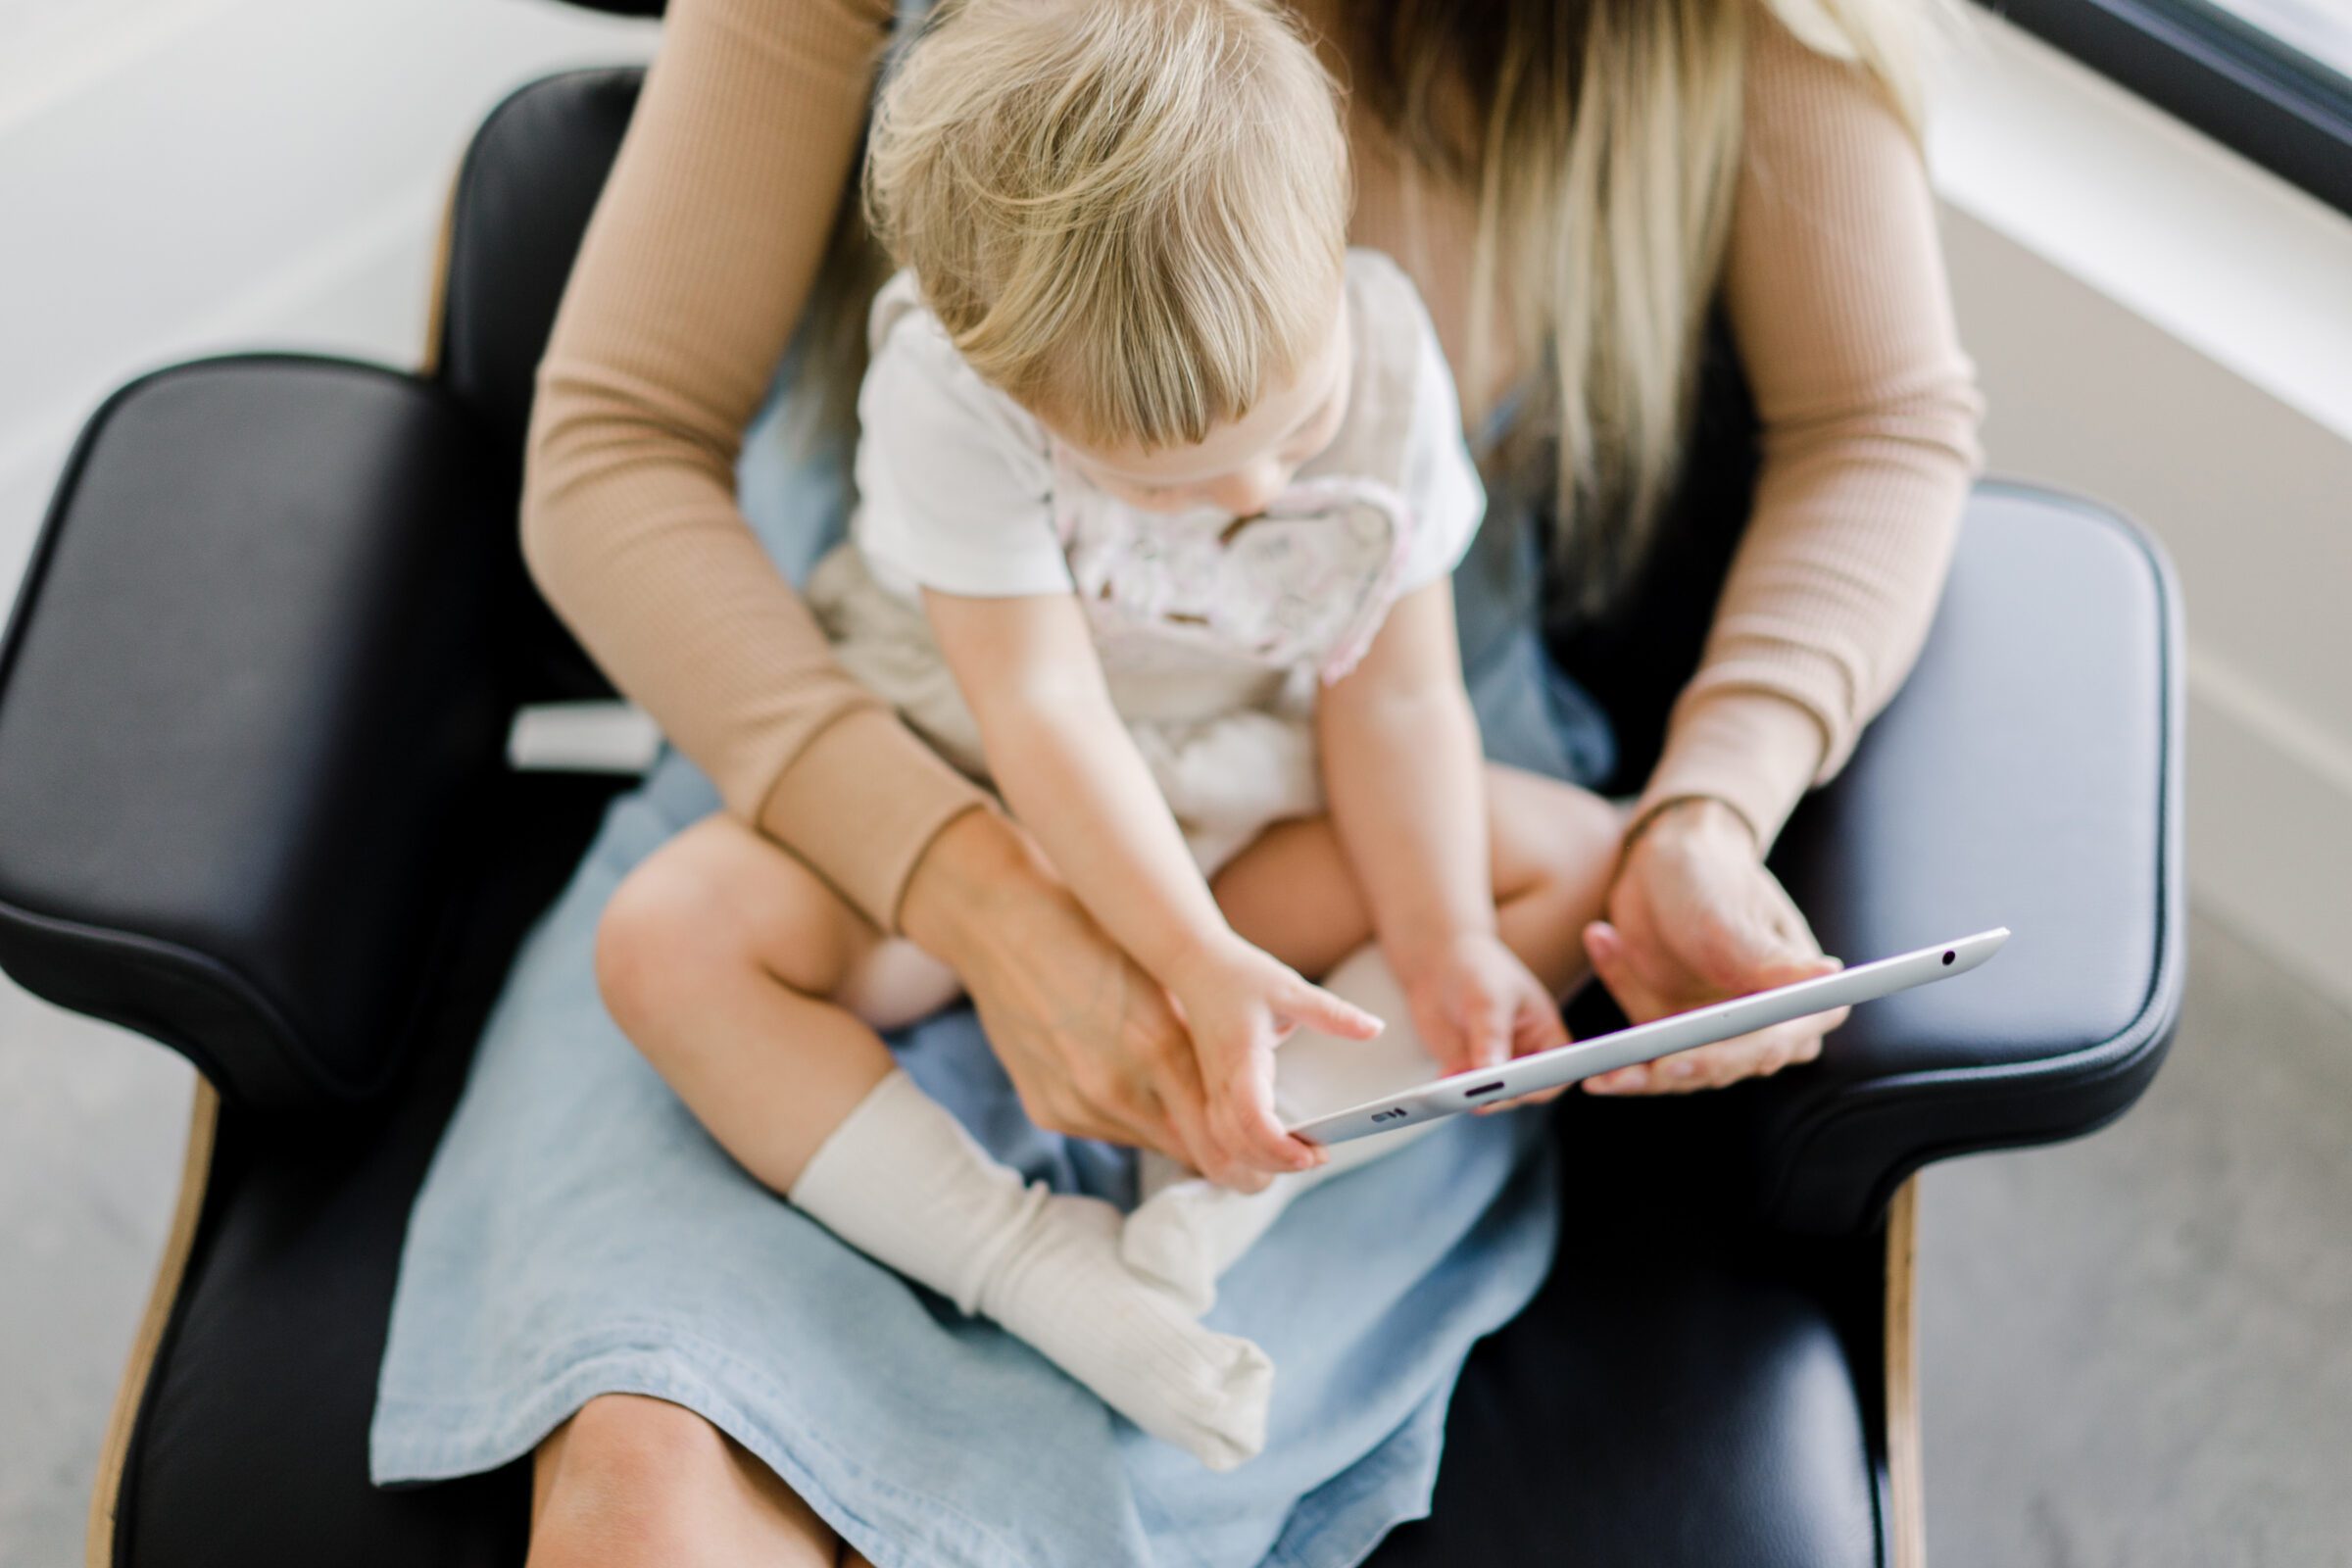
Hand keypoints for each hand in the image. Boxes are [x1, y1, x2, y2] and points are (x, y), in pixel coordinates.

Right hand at [901, 812, 1257, 1185]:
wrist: (1000, 923)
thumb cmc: (1092, 936)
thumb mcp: (1164, 981)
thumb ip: (1202, 1042)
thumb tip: (1245, 1088)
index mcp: (1159, 1047)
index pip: (1224, 1141)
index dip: (1262, 1159)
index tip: (1287, 1158)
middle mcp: (1117, 1088)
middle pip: (1194, 1158)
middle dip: (1231, 1161)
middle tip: (1257, 1157)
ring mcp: (1078, 1104)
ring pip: (1152, 1147)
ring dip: (1179, 1135)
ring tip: (1196, 1110)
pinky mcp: (1048, 1111)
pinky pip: (1109, 1133)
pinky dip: (1133, 1119)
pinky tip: (1135, 1085)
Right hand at [1163, 936, 1384, 1186]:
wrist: (1193, 964)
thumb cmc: (1241, 973)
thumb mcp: (1290, 987)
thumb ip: (1333, 1013)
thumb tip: (1376, 1029)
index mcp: (1241, 1057)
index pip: (1251, 1115)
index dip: (1277, 1144)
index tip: (1311, 1154)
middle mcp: (1219, 1080)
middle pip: (1236, 1144)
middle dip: (1276, 1163)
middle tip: (1318, 1156)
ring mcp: (1210, 1089)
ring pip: (1223, 1147)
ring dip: (1259, 1163)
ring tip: (1301, 1157)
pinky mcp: (1210, 1092)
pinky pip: (1219, 1138)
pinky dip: (1244, 1155)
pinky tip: (1274, 1153)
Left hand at [1395, 931, 1571, 1104]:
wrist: (1438, 961)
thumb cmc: (1477, 968)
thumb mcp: (1489, 998)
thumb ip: (1491, 1036)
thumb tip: (1493, 1073)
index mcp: (1545, 1033)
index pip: (1558, 1070)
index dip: (1545, 1082)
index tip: (1521, 1084)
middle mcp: (1524, 1054)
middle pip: (1524, 1089)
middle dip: (1503, 1093)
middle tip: (1482, 1090)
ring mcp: (1494, 1064)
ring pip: (1492, 1095)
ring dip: (1474, 1094)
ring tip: (1458, 1085)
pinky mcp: (1466, 1068)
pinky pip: (1463, 1089)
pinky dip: (1454, 1089)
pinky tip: (1443, 1078)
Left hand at [1581, 798, 1844, 1094]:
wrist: (1664, 862)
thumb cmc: (1710, 877)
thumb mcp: (1729, 915)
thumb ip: (1765, 957)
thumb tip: (1829, 977)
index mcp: (1799, 998)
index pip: (1772, 1043)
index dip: (1727, 1057)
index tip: (1680, 1059)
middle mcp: (1763, 1028)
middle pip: (1720, 1068)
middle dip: (1666, 1072)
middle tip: (1617, 1072)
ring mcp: (1715, 1036)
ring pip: (1673, 1073)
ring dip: (1629, 1067)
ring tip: (1594, 1062)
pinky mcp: (1670, 1034)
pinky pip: (1637, 1050)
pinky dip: (1607, 1031)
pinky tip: (1599, 961)